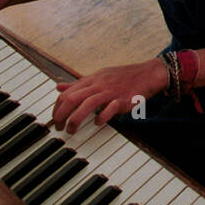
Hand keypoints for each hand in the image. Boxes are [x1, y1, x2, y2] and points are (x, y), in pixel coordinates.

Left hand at [52, 60, 167, 133]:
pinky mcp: (123, 100)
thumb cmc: (123, 77)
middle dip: (61, 115)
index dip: (57, 107)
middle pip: (73, 98)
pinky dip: (102, 117)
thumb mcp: (98, 76)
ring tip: (71, 130)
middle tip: (58, 127)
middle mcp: (99, 85)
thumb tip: (59, 87)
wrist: (148, 73)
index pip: (67, 93)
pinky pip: (110, 109)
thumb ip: (78, 84)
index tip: (55, 119)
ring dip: (75, 119)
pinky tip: (98, 123)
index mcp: (92, 80)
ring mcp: (111, 92)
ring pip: (87, 104)